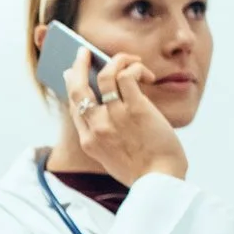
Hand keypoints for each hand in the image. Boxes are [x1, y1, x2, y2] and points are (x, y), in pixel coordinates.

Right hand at [67, 53, 186, 184]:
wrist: (161, 181)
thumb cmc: (142, 169)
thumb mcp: (111, 157)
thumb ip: (103, 135)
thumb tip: (105, 106)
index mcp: (89, 140)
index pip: (74, 105)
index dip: (72, 84)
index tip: (74, 72)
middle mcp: (97, 126)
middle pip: (78, 86)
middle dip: (79, 63)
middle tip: (85, 52)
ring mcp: (115, 117)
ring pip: (105, 74)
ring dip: (116, 59)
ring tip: (129, 59)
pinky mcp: (136, 109)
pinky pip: (128, 76)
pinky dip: (135, 68)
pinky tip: (145, 74)